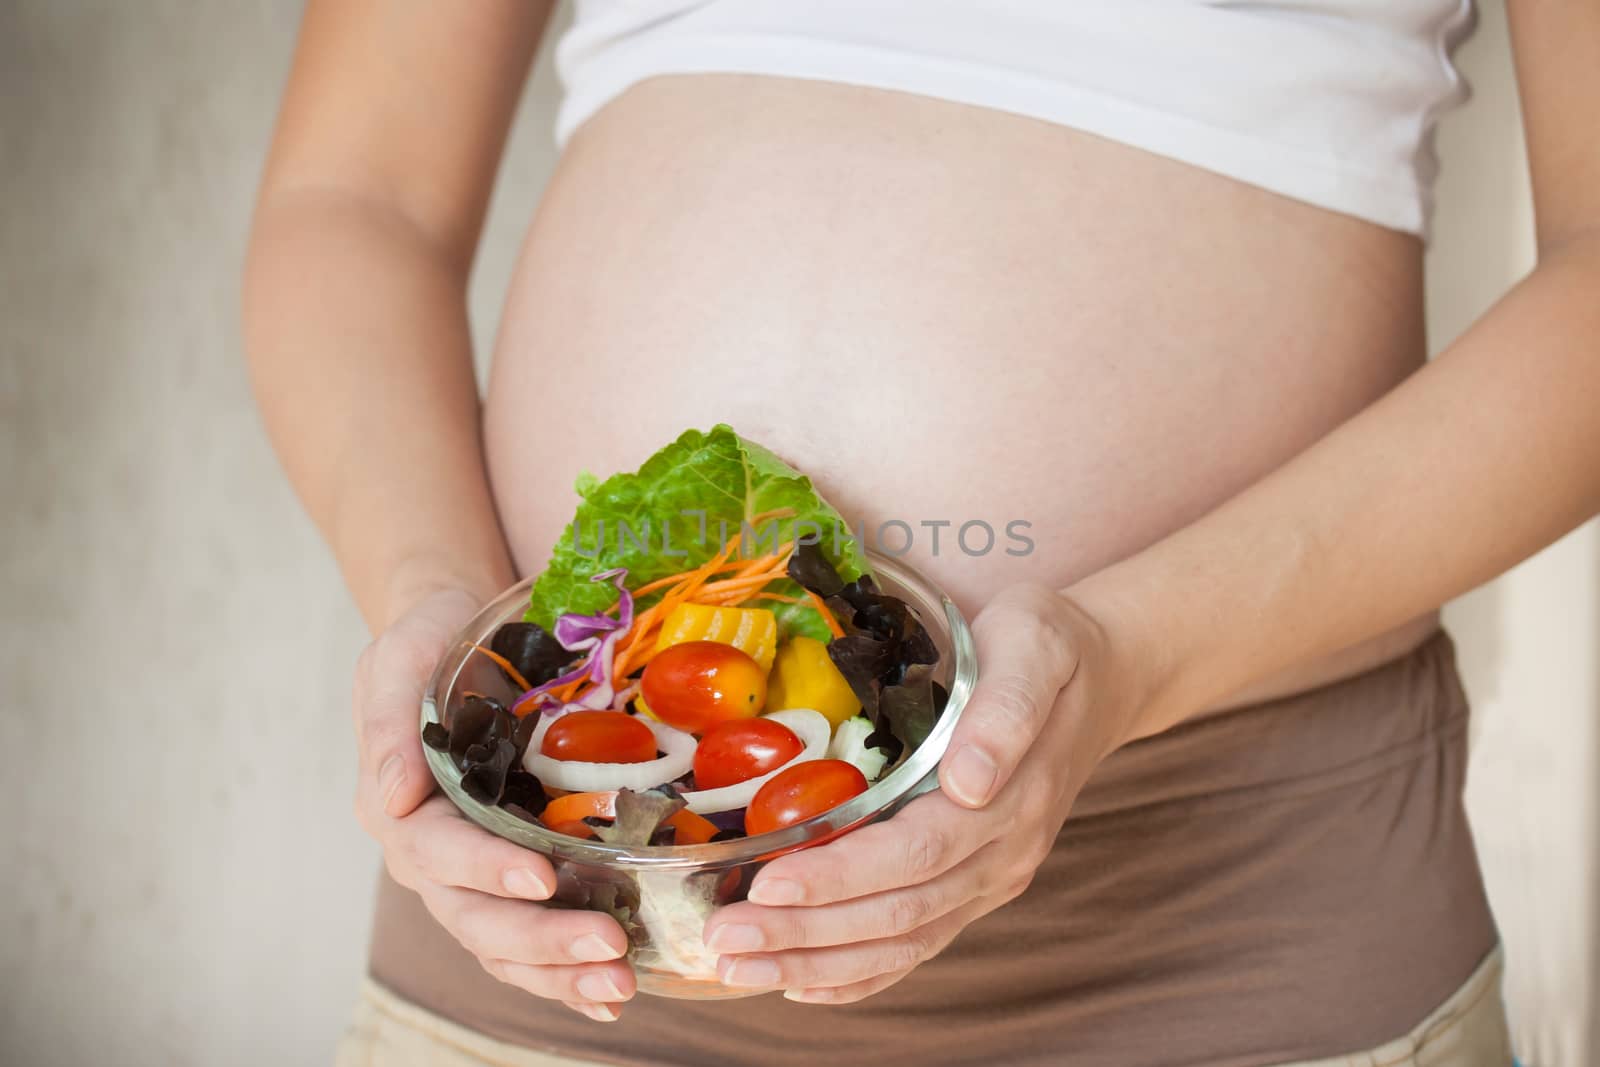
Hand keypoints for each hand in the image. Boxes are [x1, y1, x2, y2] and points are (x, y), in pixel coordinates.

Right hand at [353, 586, 635, 1021]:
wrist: (457, 637)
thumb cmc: (430, 642)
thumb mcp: (401, 658)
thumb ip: (390, 722)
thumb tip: (392, 796)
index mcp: (397, 806)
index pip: (436, 851)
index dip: (485, 869)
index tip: (541, 878)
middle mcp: (427, 853)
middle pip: (474, 916)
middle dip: (539, 939)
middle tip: (608, 948)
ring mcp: (468, 873)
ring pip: (502, 943)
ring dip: (558, 972)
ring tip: (618, 986)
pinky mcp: (507, 877)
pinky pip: (527, 939)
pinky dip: (563, 973)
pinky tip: (608, 996)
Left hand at [702, 582, 1136, 1002]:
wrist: (1102, 675)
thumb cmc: (1049, 646)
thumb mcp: (1033, 642)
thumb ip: (1006, 708)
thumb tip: (968, 781)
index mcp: (1011, 796)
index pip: (916, 853)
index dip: (841, 875)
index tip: (771, 884)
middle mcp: (1003, 853)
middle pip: (898, 912)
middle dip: (805, 932)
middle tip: (723, 941)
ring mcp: (991, 878)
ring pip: (900, 942)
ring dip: (815, 964)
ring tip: (737, 968)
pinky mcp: (975, 886)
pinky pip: (917, 946)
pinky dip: (858, 975)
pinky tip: (800, 985)